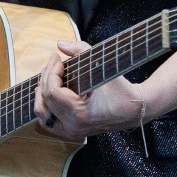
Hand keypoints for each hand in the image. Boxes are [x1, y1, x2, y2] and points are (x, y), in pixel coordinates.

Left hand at [32, 40, 147, 138]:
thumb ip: (81, 51)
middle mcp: (74, 126)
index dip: (51, 72)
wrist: (135, 110)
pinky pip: (49, 122)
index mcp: (81, 114)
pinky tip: (48, 93)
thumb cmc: (122, 90)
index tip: (57, 58)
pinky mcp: (72, 132)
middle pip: (45, 101)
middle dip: (45, 78)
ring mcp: (72, 132)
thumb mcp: (104, 67)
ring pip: (42, 114)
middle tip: (52, 63)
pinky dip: (45, 107)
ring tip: (47, 76)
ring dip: (41, 94)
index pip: (53, 92)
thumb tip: (60, 44)